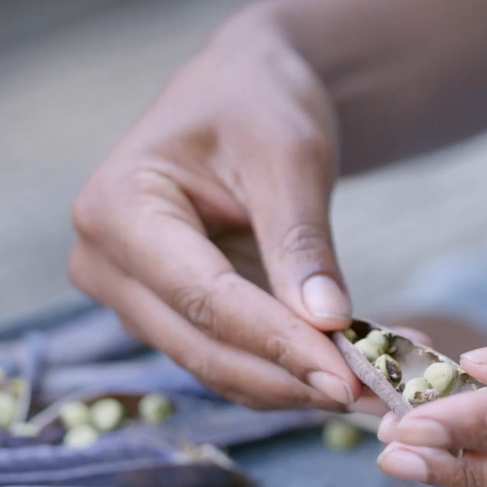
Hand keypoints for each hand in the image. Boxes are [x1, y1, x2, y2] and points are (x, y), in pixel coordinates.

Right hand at [69, 5, 360, 410]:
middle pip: (202, 346)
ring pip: (218, 367)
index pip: (204, 296)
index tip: (347, 376)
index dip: (277, 343)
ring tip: (380, 386)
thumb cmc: (257, 103)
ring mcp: (134, 298)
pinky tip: (356, 372)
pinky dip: (292, 371)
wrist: (241, 91)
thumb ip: (302, 241)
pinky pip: (232, 360)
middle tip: (375, 395)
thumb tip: (328, 324)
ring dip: (298, 385)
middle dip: (291, 376)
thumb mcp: (289, 157)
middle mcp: (106, 263)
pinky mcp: (171, 317)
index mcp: (117, 207)